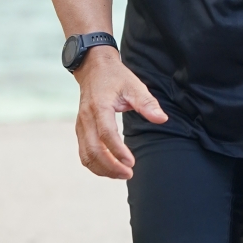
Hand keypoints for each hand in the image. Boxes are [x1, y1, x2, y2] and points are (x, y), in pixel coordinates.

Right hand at [74, 46, 166, 179]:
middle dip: (110, 167)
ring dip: (102, 169)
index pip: (106, 134)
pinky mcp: (80, 130)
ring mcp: (81, 125)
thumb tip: (162, 119)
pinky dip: (95, 165)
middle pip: (93, 150)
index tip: (132, 163)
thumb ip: (147, 103)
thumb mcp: (134, 84)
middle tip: (129, 174)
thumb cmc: (115, 77)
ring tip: (122, 174)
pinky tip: (110, 168)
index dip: (118, 151)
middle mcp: (86, 118)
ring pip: (86, 155)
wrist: (93, 68)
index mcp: (99, 107)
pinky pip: (84, 153)